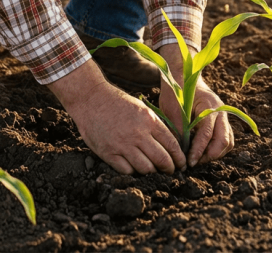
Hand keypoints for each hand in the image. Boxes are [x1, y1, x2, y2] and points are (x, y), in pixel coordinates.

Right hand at [48, 59, 185, 174]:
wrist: (91, 99)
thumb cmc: (117, 103)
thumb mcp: (141, 109)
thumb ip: (155, 125)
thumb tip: (171, 144)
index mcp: (149, 121)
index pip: (172, 145)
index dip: (179, 158)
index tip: (181, 164)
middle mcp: (138, 134)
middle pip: (162, 159)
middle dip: (169, 169)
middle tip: (170, 172)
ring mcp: (123, 145)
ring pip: (146, 169)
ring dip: (152, 172)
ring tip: (153, 172)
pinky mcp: (109, 153)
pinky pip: (127, 171)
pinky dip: (133, 172)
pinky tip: (135, 168)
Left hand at [157, 44, 234, 166]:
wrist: (184, 75)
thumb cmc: (176, 90)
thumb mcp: (172, 108)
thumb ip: (179, 128)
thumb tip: (181, 152)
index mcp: (210, 106)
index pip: (207, 134)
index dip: (198, 151)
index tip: (189, 162)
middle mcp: (221, 112)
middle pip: (224, 141)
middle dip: (209, 156)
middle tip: (193, 162)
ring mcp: (223, 116)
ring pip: (228, 142)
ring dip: (214, 154)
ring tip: (197, 159)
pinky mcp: (221, 121)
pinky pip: (225, 139)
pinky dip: (216, 148)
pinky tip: (202, 152)